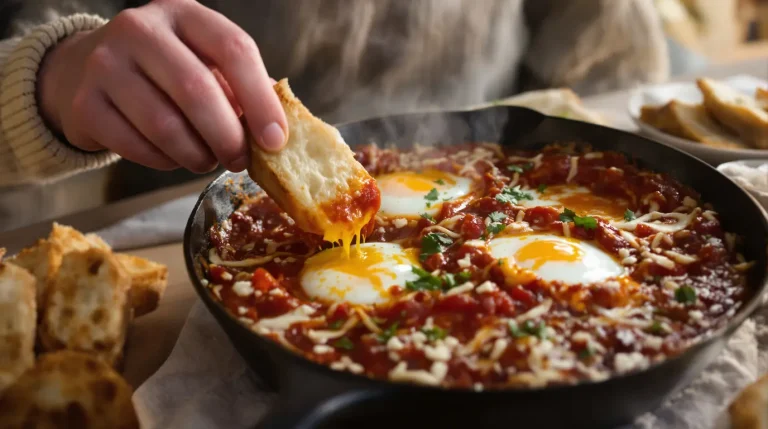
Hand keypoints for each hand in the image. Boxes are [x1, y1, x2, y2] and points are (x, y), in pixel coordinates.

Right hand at [37, 0, 286, 172]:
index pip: (234, 49)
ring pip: (165, 126)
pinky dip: (164, 162)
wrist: (86, 69)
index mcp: (184, 13)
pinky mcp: (85, 103)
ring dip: (196, 155)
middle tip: (239, 160)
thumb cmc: (165, 70)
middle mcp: (140, 29)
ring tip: (206, 160)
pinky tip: (173, 158)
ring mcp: (105, 63)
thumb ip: (240, 88)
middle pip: (197, 90)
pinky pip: (137, 147)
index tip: (275, 140)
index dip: (260, 100)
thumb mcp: (204, 62)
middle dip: (228, 137)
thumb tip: (277, 133)